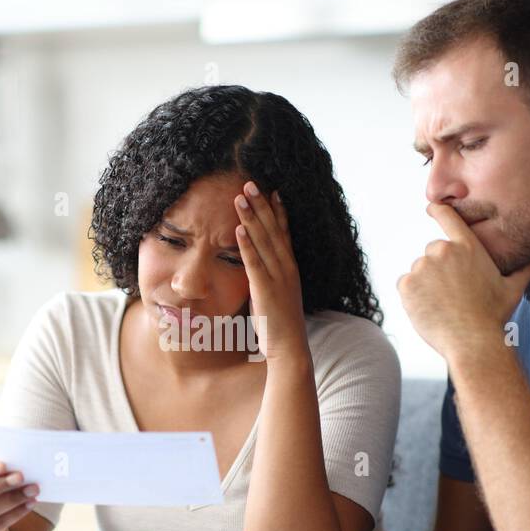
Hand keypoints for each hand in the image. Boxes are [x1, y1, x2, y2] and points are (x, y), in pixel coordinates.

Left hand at [233, 181, 309, 365]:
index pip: (284, 233)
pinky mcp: (266, 289)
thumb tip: (255, 270)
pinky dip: (247, 244)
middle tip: (250, 183)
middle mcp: (287, 268)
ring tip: (240, 197)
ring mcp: (278, 278)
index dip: (278, 211)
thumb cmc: (280, 324)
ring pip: (264, 241)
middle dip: (261, 205)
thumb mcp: (276, 295)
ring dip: (252, 217)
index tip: (271, 190)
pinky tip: (238, 229)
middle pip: (274, 230)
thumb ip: (267, 279)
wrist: (290, 347)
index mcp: (290, 268)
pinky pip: (254, 262)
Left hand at [397, 203, 529, 362]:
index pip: (448, 217)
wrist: (472, 341)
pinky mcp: (406, 284)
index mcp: (467, 246)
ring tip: (444, 304)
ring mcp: (422, 267)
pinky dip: (413, 296)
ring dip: (426, 283)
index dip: (438, 209)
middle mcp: (442, 251)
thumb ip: (527, 269)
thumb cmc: (493, 315)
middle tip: (454, 292)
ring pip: (420, 271)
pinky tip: (430, 309)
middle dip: (440, 269)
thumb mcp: (512, 289)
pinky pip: (406, 285)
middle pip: (434, 252)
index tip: (431, 207)